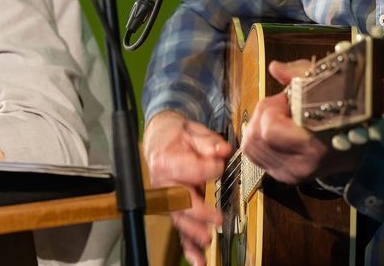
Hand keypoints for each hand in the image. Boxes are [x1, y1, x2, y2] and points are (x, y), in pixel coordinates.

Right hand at [143, 110, 231, 265]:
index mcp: (165, 160)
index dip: (207, 167)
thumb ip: (208, 143)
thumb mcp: (192, 132)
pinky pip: (180, 231)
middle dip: (198, 212)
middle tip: (216, 218)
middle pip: (178, 200)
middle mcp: (162, 183)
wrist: (160, 141)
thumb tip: (222, 151)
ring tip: (207, 241)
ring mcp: (167, 199)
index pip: (188, 168)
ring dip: (193, 233)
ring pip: (179, 219)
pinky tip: (198, 260)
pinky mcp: (174, 211)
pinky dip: (189, 248)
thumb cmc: (176, 137)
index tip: (220, 165)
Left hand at [240, 60, 363, 183]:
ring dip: (259, 126)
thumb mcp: (326, 86)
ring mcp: (289, 173)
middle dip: (263, 115)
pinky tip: (275, 131)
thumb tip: (274, 68)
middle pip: (255, 136)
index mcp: (313, 146)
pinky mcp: (282, 176)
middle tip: (282, 108)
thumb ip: (298, 75)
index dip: (273, 108)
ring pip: (250, 145)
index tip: (288, 100)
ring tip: (280, 119)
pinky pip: (253, 155)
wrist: (356, 149)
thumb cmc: (342, 114)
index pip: (269, 130)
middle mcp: (298, 165)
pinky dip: (258, 139)